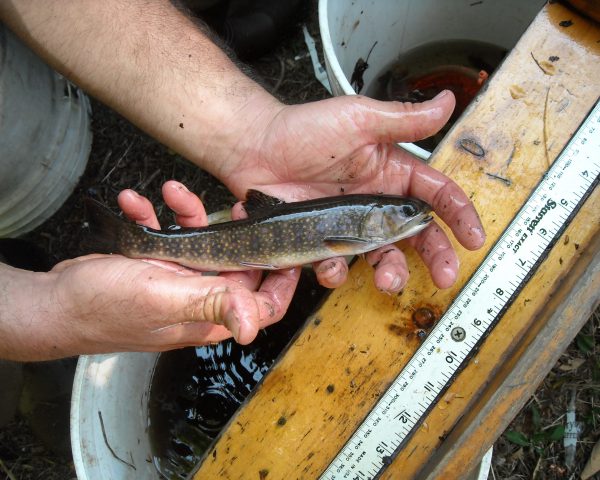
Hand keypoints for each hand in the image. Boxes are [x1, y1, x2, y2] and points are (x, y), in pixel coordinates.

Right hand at [18, 183, 298, 359]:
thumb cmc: (104, 308)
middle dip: (236, 232)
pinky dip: (154, 217)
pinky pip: (167, 235)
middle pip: (238, 264)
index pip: (265, 305)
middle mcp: (199, 299)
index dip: (283, 280)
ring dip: (187, 214)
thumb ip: (210, 304)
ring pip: (201, 242)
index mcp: (210, 314)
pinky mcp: (156, 264)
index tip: (289, 247)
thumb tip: (252, 328)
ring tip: (171, 191)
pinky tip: (135, 203)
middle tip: (236, 205)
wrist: (55, 302)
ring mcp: (178, 280)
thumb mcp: (163, 299)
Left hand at [218, 91, 484, 291]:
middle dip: (436, 256)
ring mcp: (349, 225)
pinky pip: (338, 263)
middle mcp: (375, 203)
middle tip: (445, 275)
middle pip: (417, 235)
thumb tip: (446, 103)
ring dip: (391, 272)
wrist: (255, 148)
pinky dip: (337, 270)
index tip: (474, 237)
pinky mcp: (322, 241)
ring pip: (381, 256)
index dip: (458, 215)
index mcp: (391, 172)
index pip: (435, 195)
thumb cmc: (303, 129)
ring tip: (388, 280)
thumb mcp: (358, 119)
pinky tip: (332, 264)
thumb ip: (403, 120)